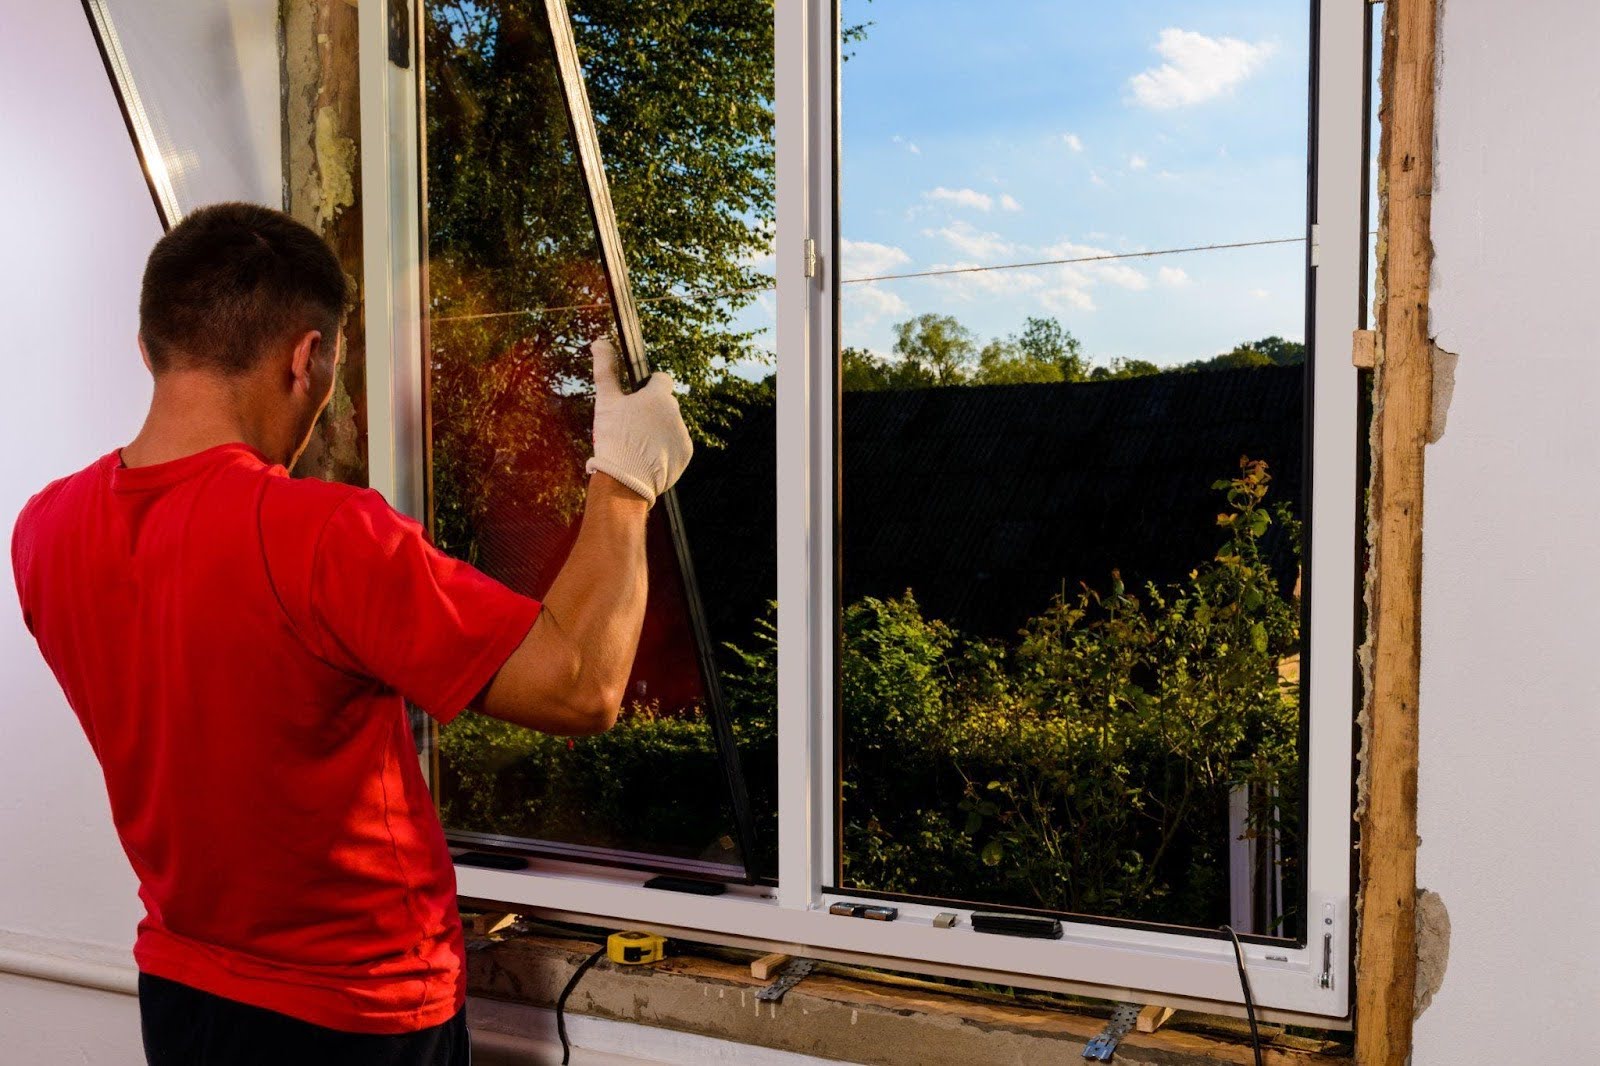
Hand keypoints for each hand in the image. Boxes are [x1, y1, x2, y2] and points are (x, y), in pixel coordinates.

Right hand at [584, 338, 692, 505]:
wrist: (625, 479)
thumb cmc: (614, 437)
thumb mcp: (606, 401)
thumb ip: (606, 369)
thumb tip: (600, 341)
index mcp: (659, 396)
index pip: (662, 379)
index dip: (649, 386)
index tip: (636, 398)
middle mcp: (676, 412)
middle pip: (665, 405)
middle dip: (652, 411)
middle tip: (631, 426)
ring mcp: (683, 434)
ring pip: (670, 425)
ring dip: (658, 430)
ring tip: (637, 445)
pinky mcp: (685, 454)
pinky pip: (675, 445)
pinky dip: (664, 449)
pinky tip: (647, 457)